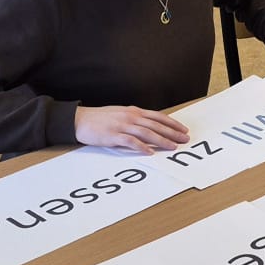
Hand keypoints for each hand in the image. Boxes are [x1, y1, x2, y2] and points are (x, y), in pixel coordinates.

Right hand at [74, 104, 190, 153]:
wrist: (80, 120)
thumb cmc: (100, 118)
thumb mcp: (121, 114)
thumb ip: (135, 119)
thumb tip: (149, 126)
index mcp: (134, 111)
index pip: (158, 117)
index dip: (172, 123)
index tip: (183, 130)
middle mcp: (131, 117)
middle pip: (156, 125)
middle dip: (172, 133)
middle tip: (184, 140)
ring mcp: (122, 126)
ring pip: (147, 133)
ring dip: (161, 140)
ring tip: (172, 147)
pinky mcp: (113, 136)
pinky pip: (130, 142)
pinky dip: (141, 147)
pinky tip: (150, 152)